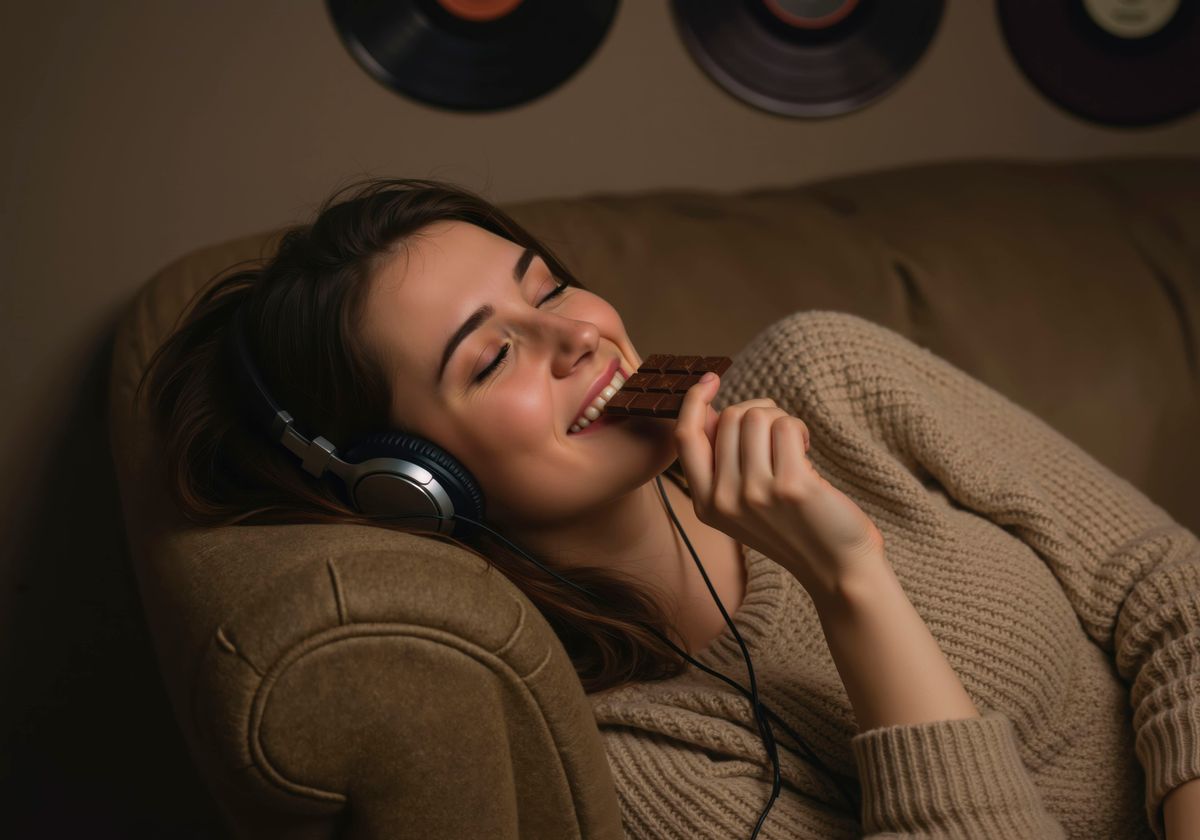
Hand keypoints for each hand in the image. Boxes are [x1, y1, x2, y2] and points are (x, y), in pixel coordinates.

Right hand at [674, 373, 886, 602]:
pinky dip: (799, 430)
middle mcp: (723, 500)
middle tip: (780, 435)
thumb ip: (722, 463)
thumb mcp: (742, 505)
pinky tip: (807, 452)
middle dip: (760, 412)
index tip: (711, 379)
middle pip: (731, 417)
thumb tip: (712, 409)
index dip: (694, 401)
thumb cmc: (794, 528)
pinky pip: (786, 426)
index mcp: (704, 504)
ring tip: (796, 447)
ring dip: (782, 420)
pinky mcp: (789, 486)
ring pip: (758, 416)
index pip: (685, 437)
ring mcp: (754, 494)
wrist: (837, 568)